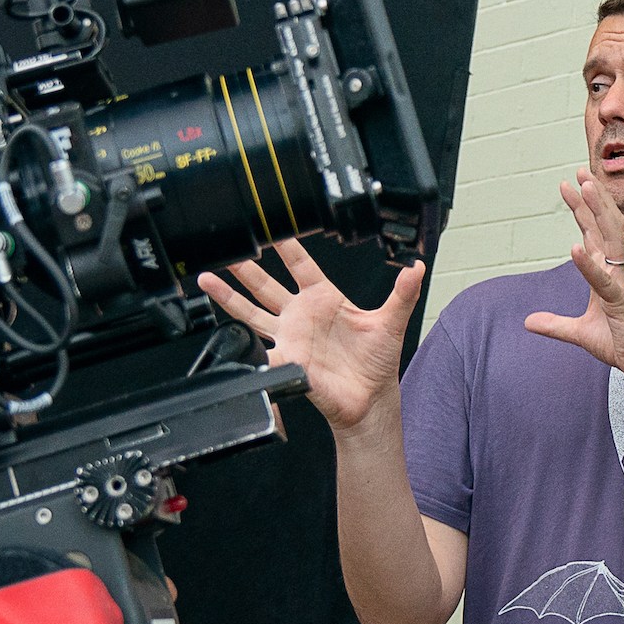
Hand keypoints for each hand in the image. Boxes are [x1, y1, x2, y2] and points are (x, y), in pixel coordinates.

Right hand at [198, 238, 425, 431]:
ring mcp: (289, 337)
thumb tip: (416, 267)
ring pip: (251, 311)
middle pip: (266, 284)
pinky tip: (224, 331)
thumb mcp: (391, 322)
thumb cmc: (377, 362)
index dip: (286, 245)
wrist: (369, 399)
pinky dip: (242, 342)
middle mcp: (301, 315)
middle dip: (245, 266)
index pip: (300, 264)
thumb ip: (402, 293)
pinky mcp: (285, 360)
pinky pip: (259, 348)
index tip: (273, 224)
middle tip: (228, 246)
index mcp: (324, 298)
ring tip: (207, 278)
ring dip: (228, 296)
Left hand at [522, 173, 623, 386]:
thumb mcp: (580, 334)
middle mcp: (617, 272)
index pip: (593, 234)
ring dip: (598, 213)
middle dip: (591, 199)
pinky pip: (603, 280)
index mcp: (608, 274)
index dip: (581, 210)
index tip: (570, 186)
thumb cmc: (623, 344)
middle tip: (579, 172)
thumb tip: (528, 321)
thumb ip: (555, 325)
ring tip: (586, 188)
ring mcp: (621, 285)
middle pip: (603, 227)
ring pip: (610, 240)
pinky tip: (575, 247)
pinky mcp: (621, 303)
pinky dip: (589, 264)